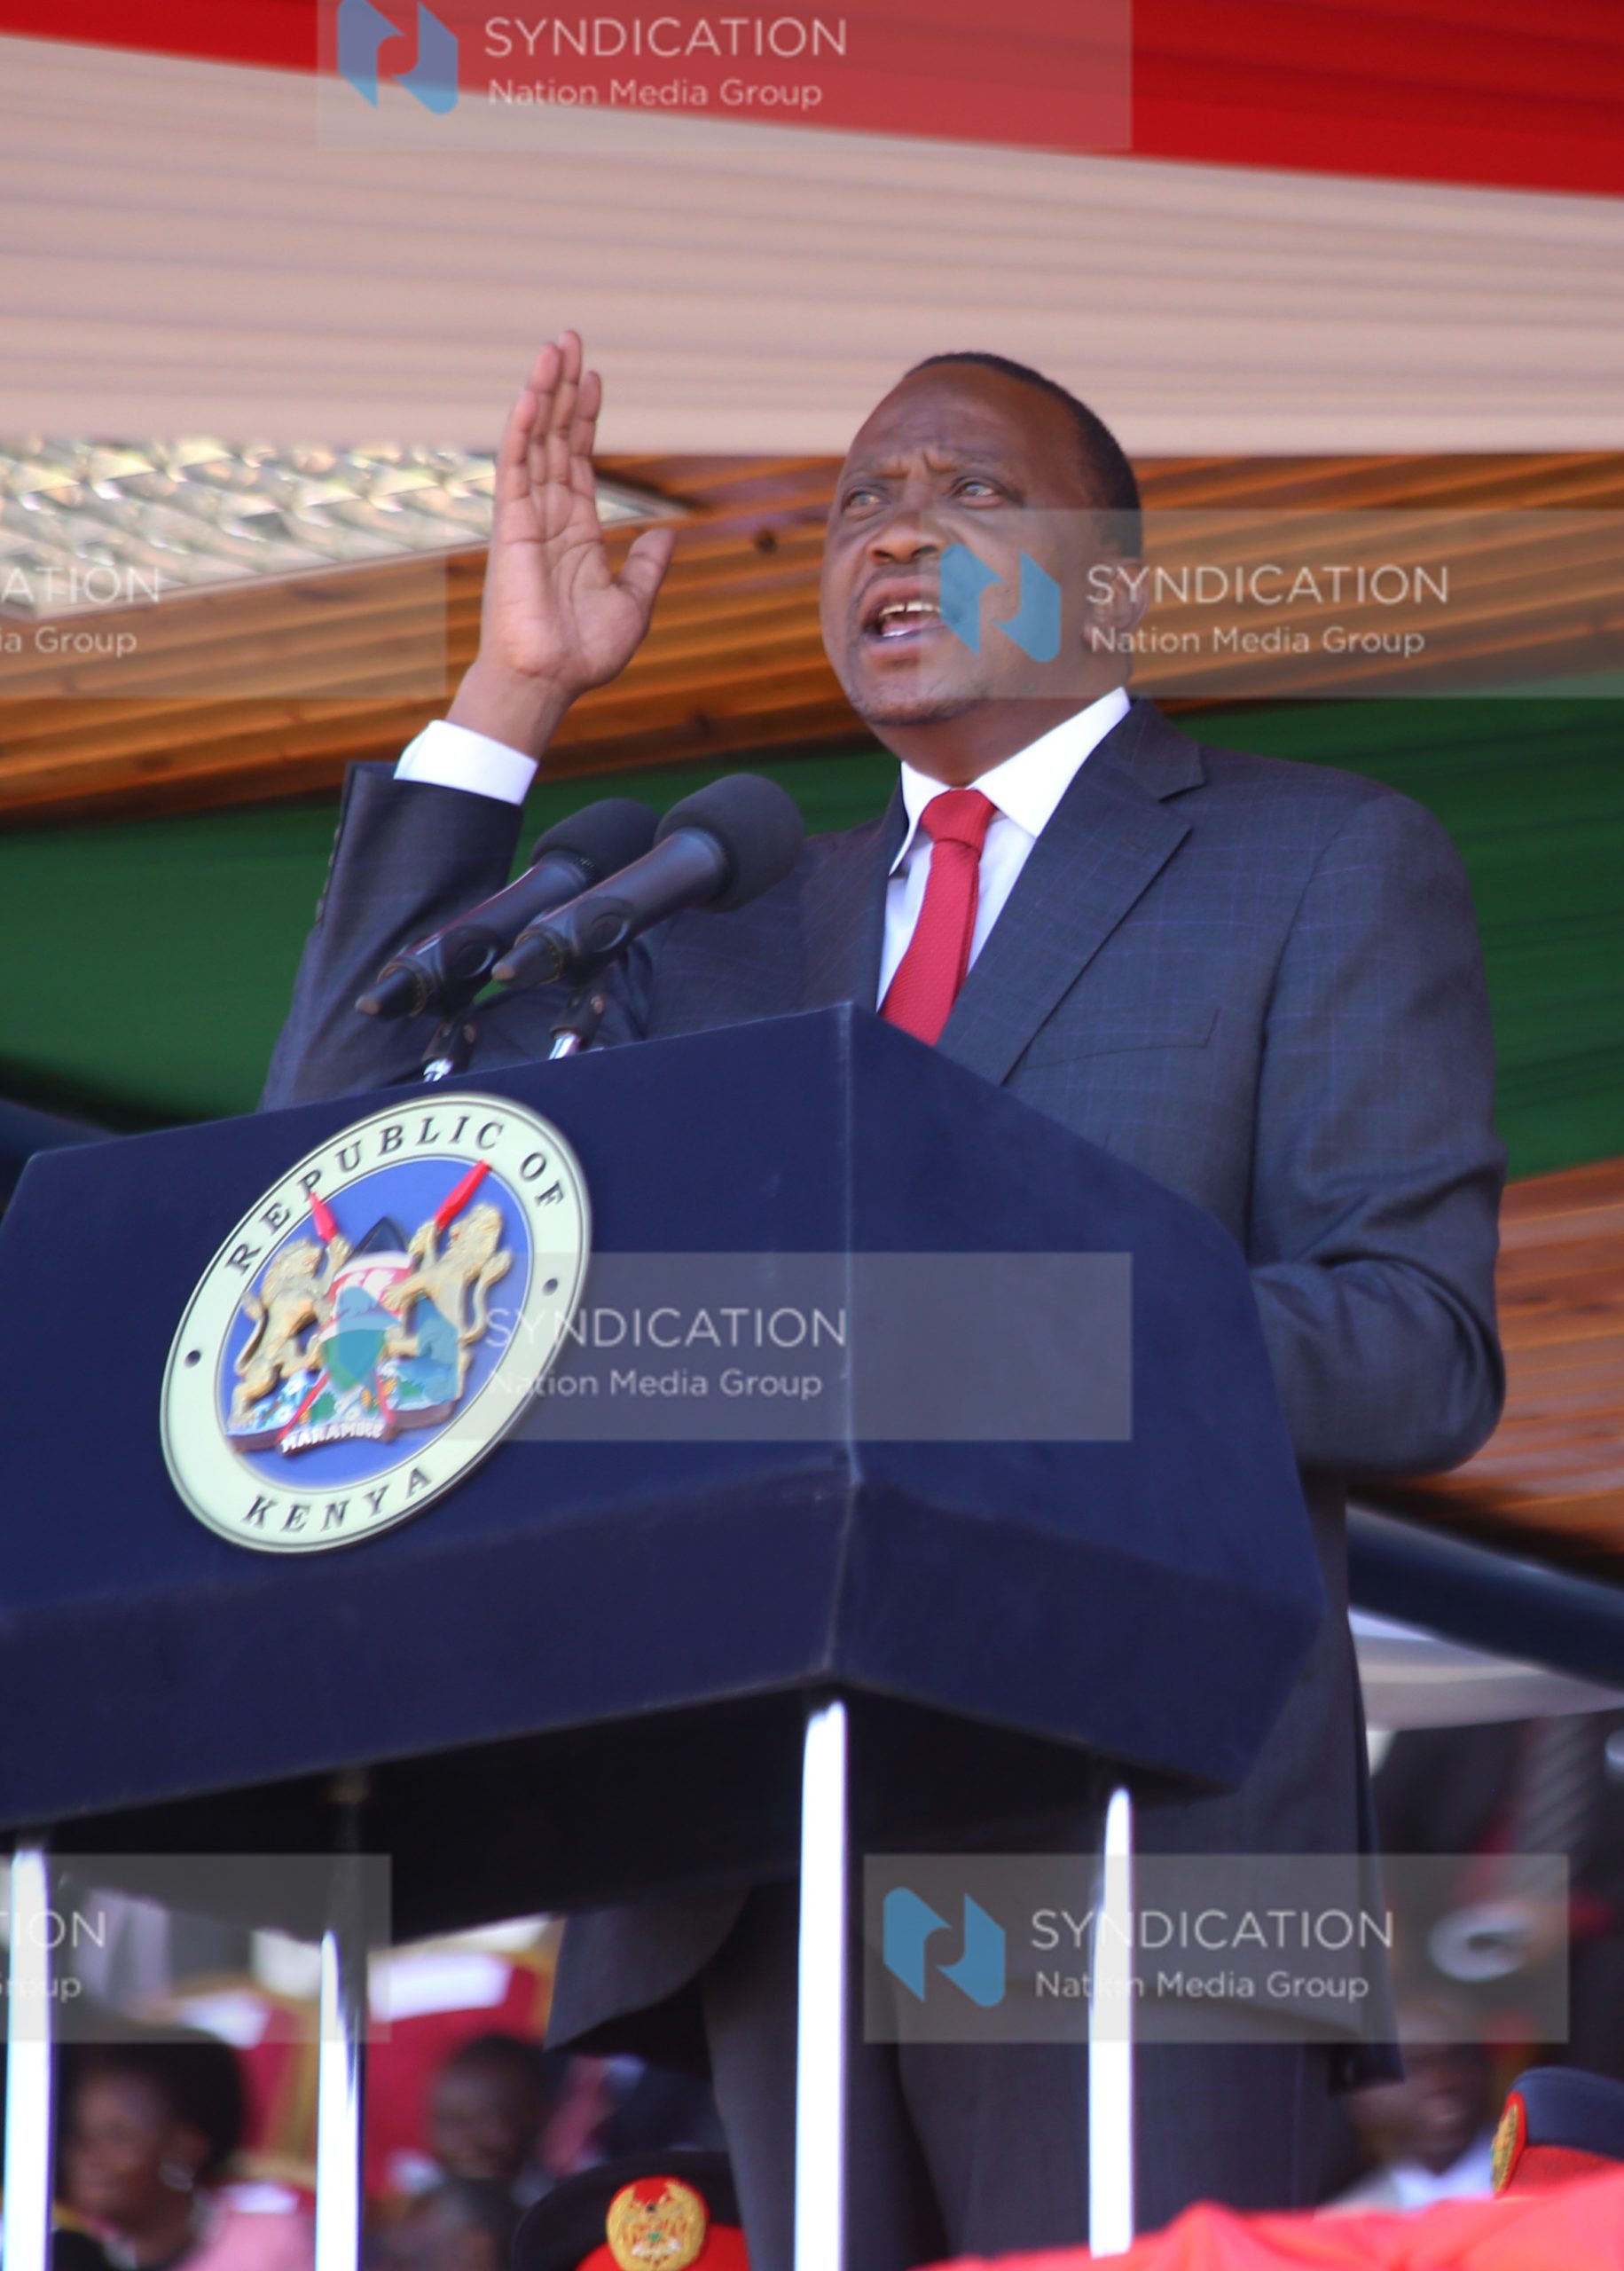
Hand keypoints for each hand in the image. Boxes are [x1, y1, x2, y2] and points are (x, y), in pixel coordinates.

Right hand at [449, 332, 675, 754]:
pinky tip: (531, 393)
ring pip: (535, 442)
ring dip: (544, 393)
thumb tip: (666, 534)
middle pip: (557, 439)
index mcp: (577, 533)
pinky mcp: (510, 526)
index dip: (587, 419)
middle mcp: (549, 518)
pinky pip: (514, 467)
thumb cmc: (583, 654)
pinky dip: (521, 429)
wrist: (550, 680)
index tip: (595, 379)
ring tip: (554, 348)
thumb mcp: (632, 604)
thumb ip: (647, 566)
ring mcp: (527, 519)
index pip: (580, 461)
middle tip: (571, 339)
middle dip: (566, 389)